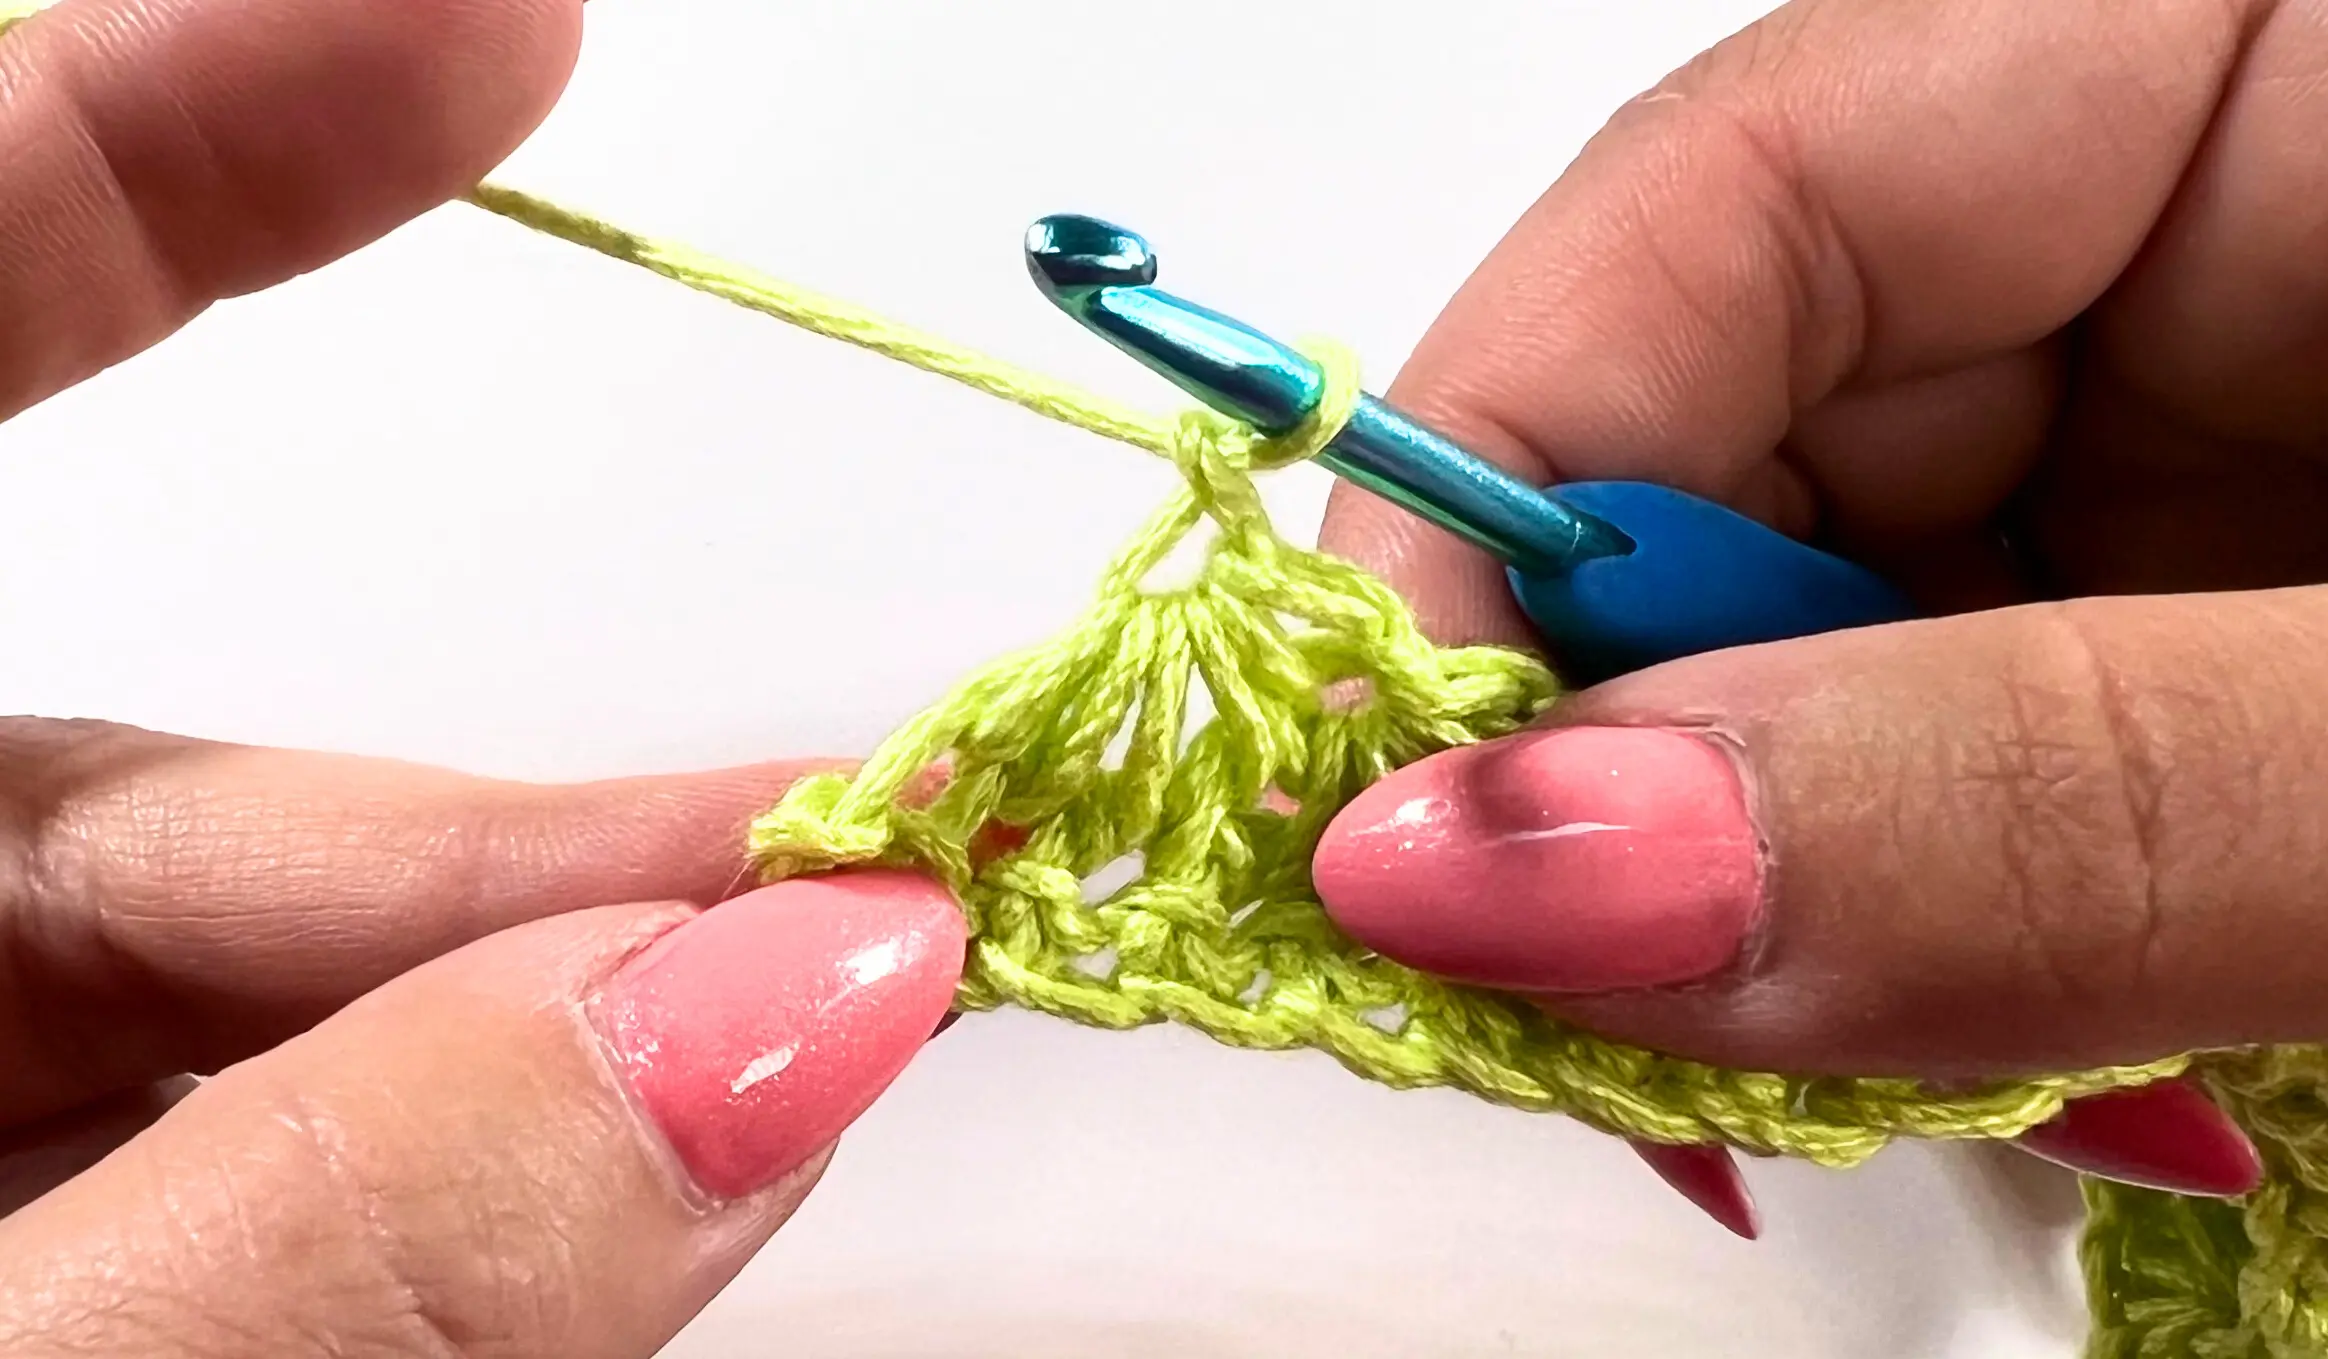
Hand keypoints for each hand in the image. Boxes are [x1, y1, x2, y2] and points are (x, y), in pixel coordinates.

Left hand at [0, 4, 960, 1353]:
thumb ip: (331, 1232)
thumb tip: (774, 1009)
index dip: (156, 137)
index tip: (500, 24)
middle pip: (106, 770)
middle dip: (500, 828)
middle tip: (855, 837)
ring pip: (180, 971)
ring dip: (516, 1006)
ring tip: (821, 1036)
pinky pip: (185, 1130)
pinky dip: (420, 1147)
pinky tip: (631, 1148)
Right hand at [1312, 0, 2327, 1220]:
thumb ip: (2071, 791)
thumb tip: (1522, 872)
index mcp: (2309, 51)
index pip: (1742, 189)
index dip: (1494, 474)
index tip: (1376, 792)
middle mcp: (2225, 215)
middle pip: (1748, 422)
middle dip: (1637, 740)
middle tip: (1590, 1021)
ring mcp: (2235, 421)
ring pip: (1838, 619)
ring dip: (1784, 876)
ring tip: (1843, 1074)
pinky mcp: (2248, 607)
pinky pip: (1978, 741)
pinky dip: (1930, 920)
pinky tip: (1974, 1044)